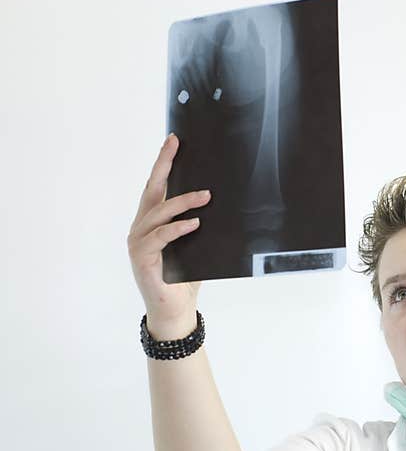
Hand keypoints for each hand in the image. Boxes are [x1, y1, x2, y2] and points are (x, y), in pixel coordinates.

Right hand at [127, 133, 212, 325]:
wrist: (175, 310)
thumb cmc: (185, 278)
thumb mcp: (196, 246)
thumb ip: (199, 226)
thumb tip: (221, 204)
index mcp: (152, 222)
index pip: (157, 187)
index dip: (164, 163)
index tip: (173, 140)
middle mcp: (141, 228)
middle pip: (152, 191)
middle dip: (164, 166)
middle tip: (176, 145)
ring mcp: (138, 242)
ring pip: (159, 213)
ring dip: (183, 202)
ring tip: (205, 196)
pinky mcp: (142, 257)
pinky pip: (160, 236)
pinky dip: (178, 228)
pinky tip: (194, 223)